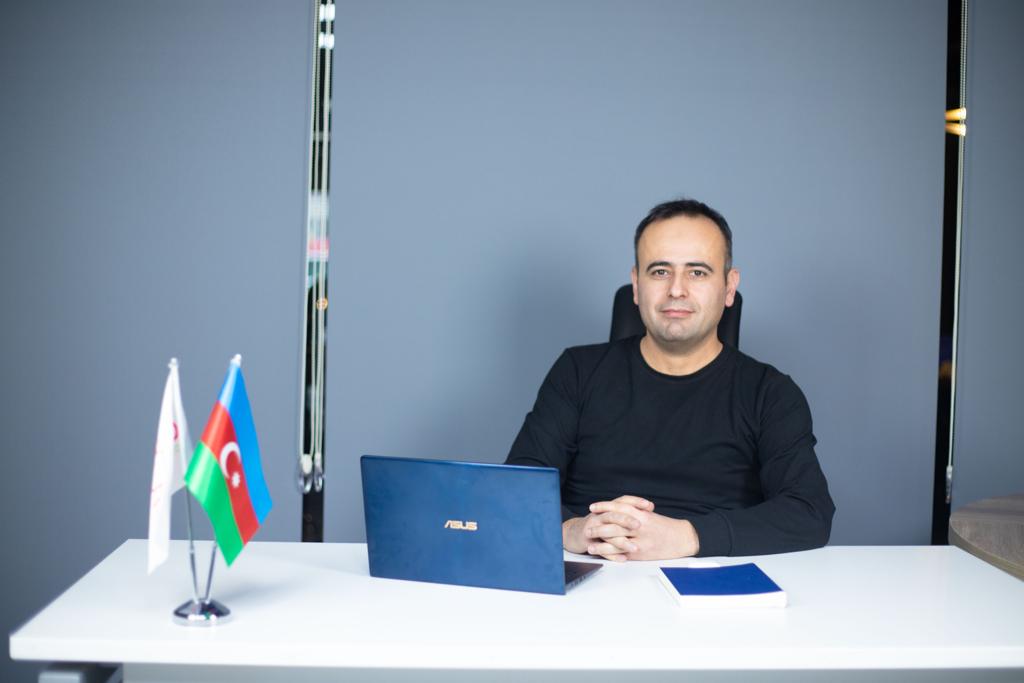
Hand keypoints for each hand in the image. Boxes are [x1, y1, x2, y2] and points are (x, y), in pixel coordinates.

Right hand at [562, 495, 654, 560]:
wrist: (574, 533)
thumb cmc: (598, 525)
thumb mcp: (611, 516)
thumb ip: (627, 513)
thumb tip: (649, 511)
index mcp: (608, 508)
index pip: (623, 501)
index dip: (636, 502)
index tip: (650, 506)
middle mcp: (600, 515)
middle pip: (614, 515)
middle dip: (627, 520)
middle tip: (639, 525)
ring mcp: (593, 527)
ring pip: (608, 533)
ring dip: (622, 541)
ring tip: (635, 547)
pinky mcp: (587, 540)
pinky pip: (601, 548)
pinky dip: (612, 555)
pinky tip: (622, 558)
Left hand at [563, 495, 699, 560]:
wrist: (682, 538)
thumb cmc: (665, 526)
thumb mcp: (650, 514)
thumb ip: (634, 512)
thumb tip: (617, 509)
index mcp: (641, 514)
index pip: (618, 507)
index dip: (604, 506)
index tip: (592, 507)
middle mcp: (640, 526)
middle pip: (614, 524)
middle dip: (598, 526)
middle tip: (587, 527)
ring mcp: (640, 540)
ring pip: (616, 539)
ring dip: (600, 541)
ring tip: (589, 541)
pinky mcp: (640, 553)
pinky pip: (622, 552)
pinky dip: (610, 552)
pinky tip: (601, 552)